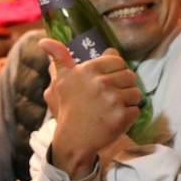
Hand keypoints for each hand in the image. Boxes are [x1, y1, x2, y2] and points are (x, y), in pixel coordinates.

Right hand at [40, 39, 141, 178]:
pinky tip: (115, 119)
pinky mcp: (122, 117)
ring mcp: (112, 101)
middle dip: (122, 86)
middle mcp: (101, 83)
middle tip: (109, 98)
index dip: (115, 71)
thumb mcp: (62, 80)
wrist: (74, 139)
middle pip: (130, 76)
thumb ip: (59, 57)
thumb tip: (44, 41)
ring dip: (128, 101)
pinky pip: (137, 110)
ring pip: (136, 93)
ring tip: (112, 108)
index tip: (106, 82)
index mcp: (89, 70)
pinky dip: (129, 116)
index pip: (118, 61)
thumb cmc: (70, 107)